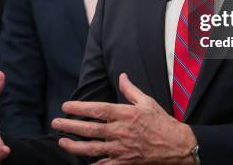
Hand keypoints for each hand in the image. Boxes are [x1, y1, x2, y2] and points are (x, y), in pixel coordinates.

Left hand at [51, 73, 196, 163]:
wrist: (177, 145)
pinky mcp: (125, 162)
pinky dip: (93, 164)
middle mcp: (121, 132)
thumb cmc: (162, 122)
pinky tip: (82, 162)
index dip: (80, 107)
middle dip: (70, 126)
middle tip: (55, 123)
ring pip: (92, 149)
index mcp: (126, 114)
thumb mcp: (147, 101)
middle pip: (90, 129)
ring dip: (74, 146)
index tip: (66, 106)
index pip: (98, 110)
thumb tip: (122, 76)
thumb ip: (130, 90)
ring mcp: (122, 149)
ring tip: (61, 141)